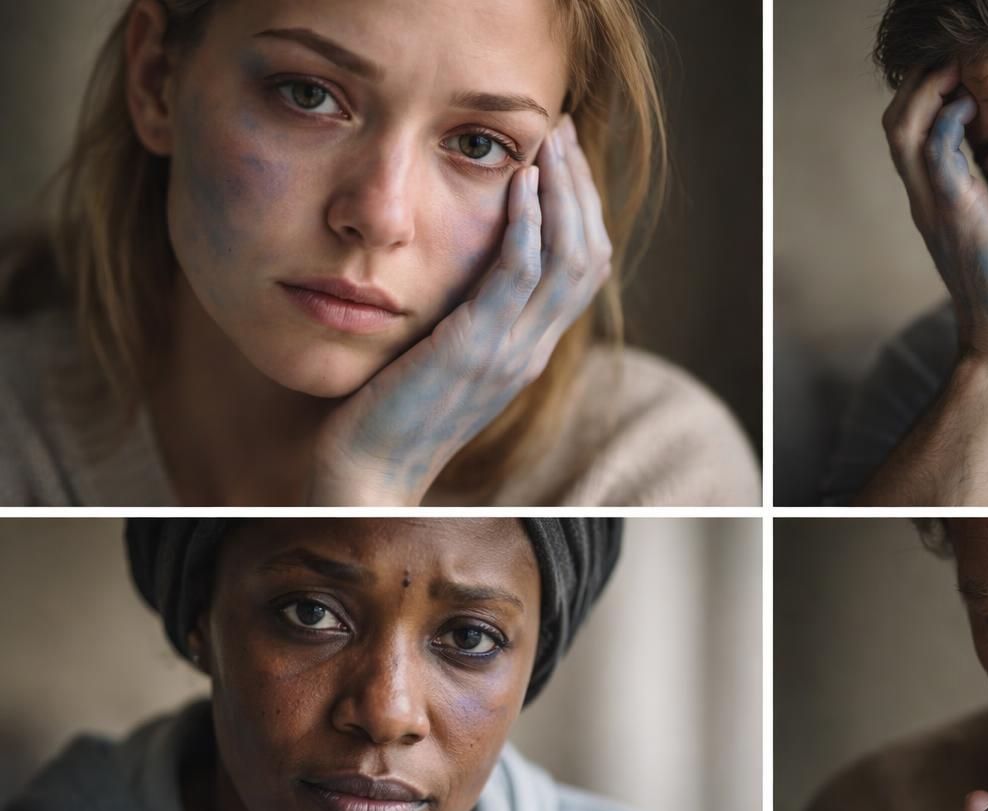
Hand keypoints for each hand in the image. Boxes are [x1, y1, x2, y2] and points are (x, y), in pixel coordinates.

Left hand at [308, 114, 612, 504]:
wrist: (363, 469)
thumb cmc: (386, 410)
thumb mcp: (440, 353)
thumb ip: (463, 312)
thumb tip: (459, 258)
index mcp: (529, 350)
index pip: (584, 269)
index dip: (582, 208)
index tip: (560, 157)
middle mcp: (532, 349)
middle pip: (589, 256)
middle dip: (580, 185)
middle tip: (560, 129)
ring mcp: (511, 351)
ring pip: (570, 258)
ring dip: (563, 191)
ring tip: (546, 141)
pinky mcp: (476, 348)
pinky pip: (521, 275)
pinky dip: (528, 222)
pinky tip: (519, 182)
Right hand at [883, 64, 987, 367]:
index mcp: (944, 203)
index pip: (915, 132)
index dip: (930, 93)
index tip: (967, 68)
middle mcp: (931, 202)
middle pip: (898, 122)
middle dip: (921, 80)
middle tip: (956, 56)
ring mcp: (938, 209)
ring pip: (904, 131)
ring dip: (925, 90)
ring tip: (958, 67)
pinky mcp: (959, 217)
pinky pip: (935, 156)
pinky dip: (944, 121)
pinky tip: (970, 103)